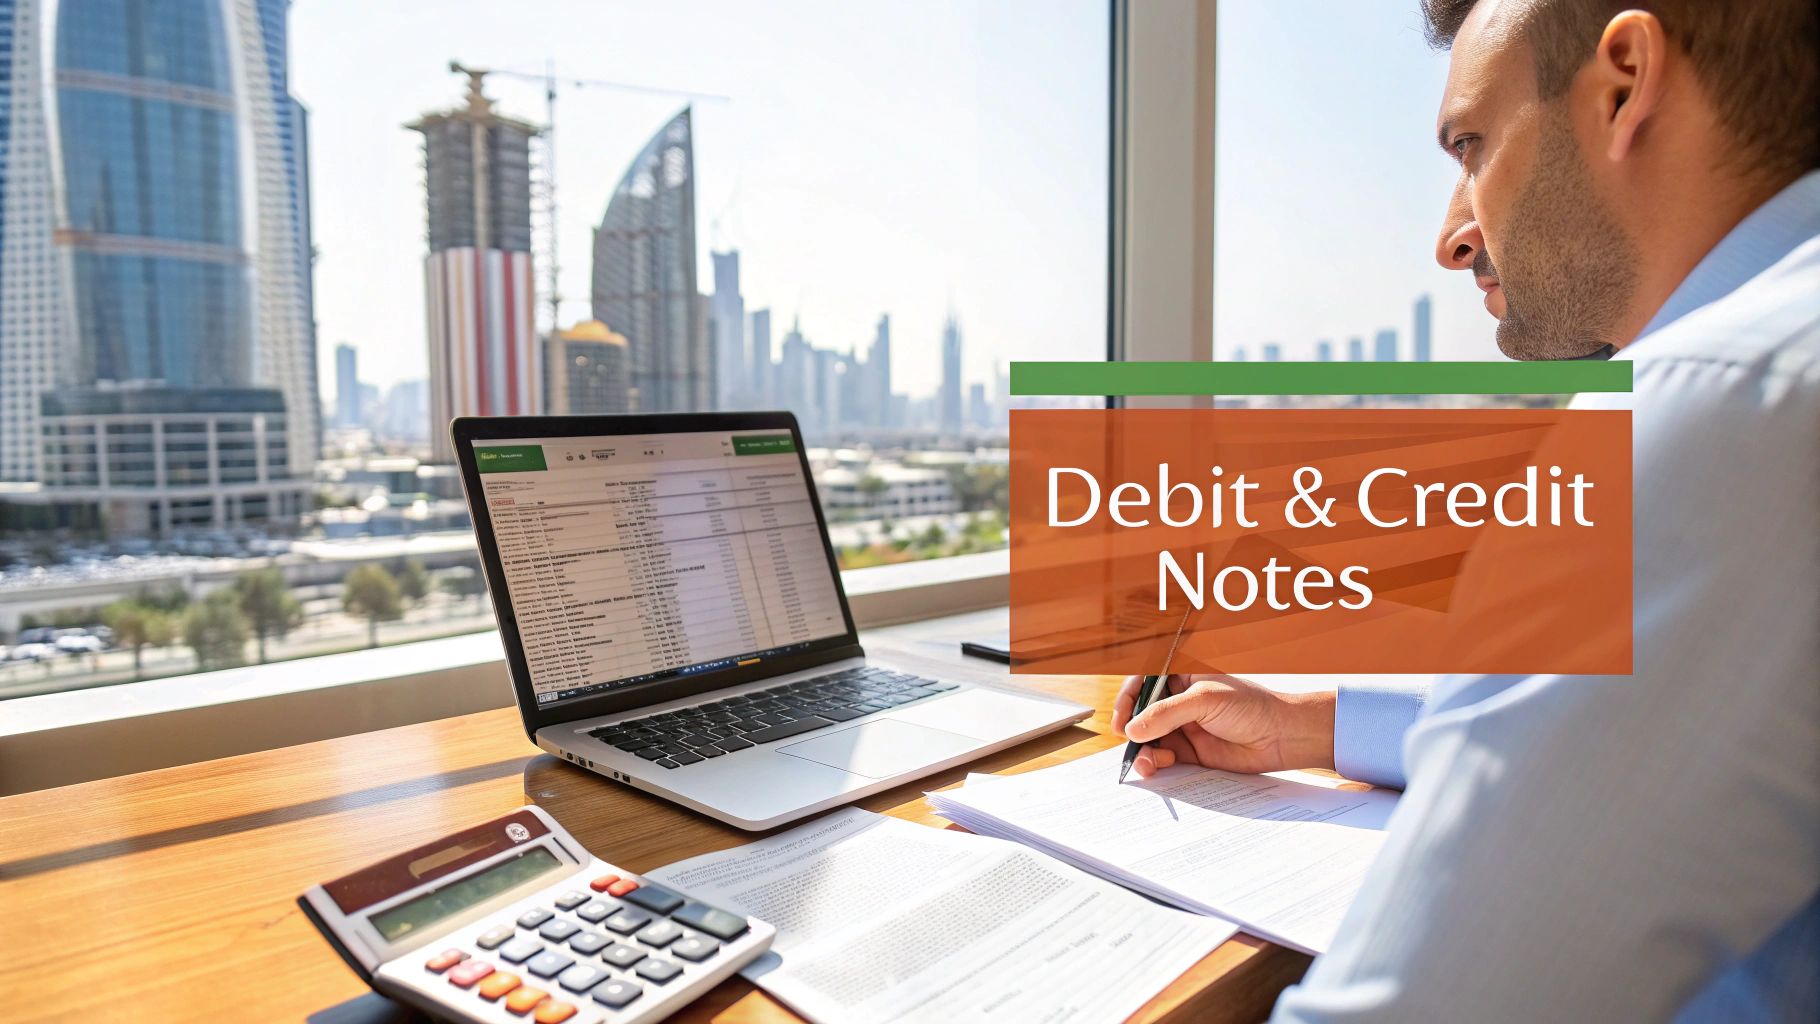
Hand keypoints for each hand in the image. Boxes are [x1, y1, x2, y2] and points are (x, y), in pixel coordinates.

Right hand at [1111, 674, 1335, 777]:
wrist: (1284, 737)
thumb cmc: (1252, 707)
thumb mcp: (1205, 701)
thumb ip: (1166, 714)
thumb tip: (1132, 730)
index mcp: (1183, 677)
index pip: (1144, 682)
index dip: (1128, 699)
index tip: (1121, 718)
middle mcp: (1180, 701)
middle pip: (1143, 713)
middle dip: (1132, 729)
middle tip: (1128, 743)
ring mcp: (1185, 727)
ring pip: (1150, 739)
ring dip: (1143, 751)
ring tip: (1147, 763)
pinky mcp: (1192, 752)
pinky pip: (1164, 758)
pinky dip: (1156, 764)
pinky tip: (1158, 767)